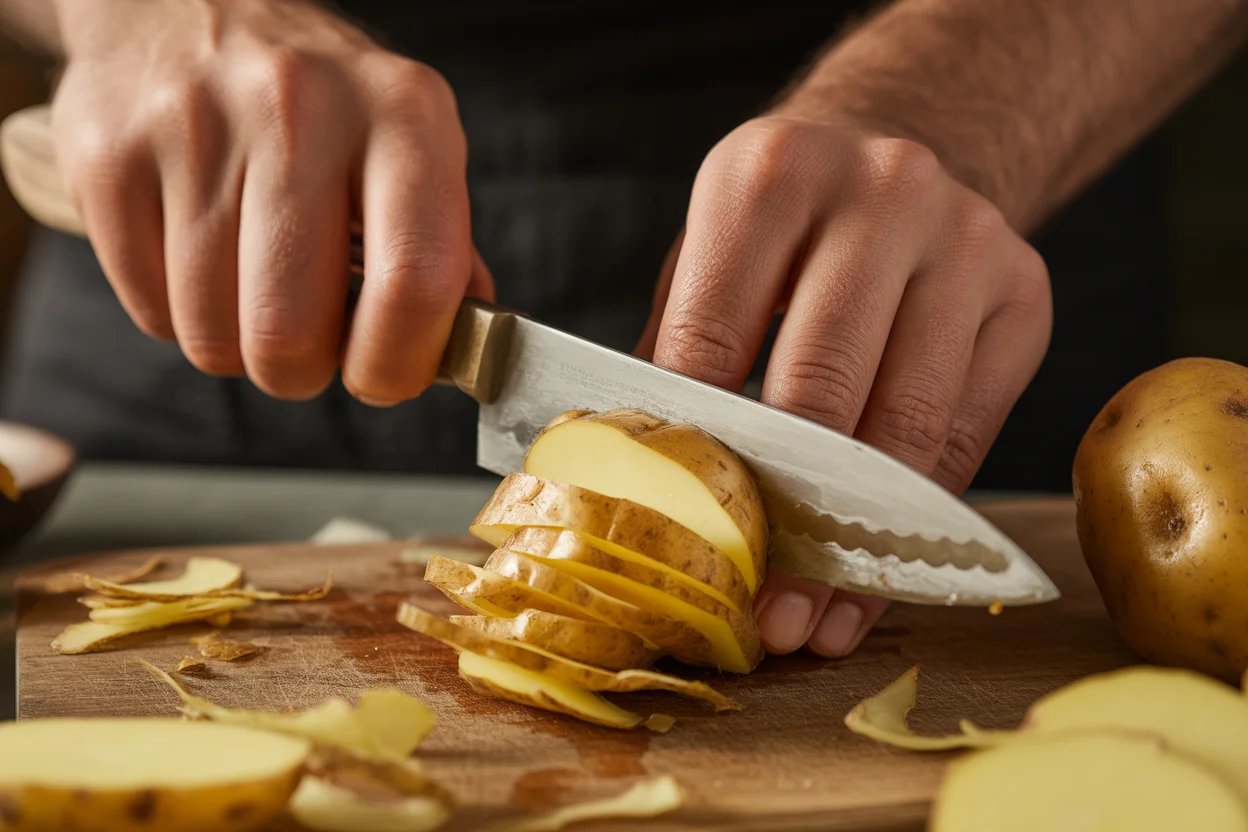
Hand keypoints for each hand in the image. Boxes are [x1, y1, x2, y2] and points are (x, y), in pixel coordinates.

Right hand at [49, 0, 491, 402]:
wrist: (183, 3)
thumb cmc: (317, 101)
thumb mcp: (408, 142)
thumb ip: (443, 248)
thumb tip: (463, 350)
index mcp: (403, 114)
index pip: (415, 279)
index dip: (398, 362)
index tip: (384, 377)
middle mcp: (300, 108)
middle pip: (290, 332)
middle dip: (301, 371)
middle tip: (307, 347)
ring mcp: (194, 126)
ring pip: (211, 334)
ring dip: (236, 346)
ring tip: (253, 289)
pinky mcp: (108, 153)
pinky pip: (148, 309)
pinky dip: (177, 314)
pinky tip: (199, 260)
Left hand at [638, 113, 1051, 658]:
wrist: (901, 155)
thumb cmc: (783, 229)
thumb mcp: (708, 256)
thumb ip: (673, 354)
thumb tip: (647, 485)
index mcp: (771, 173)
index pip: (714, 334)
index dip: (699, 445)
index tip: (687, 537)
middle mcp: (880, 190)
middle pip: (821, 382)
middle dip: (784, 509)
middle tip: (758, 604)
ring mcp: (965, 239)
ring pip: (905, 420)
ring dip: (856, 539)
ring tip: (814, 615)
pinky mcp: (1023, 294)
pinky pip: (965, 432)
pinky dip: (915, 519)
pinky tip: (875, 576)